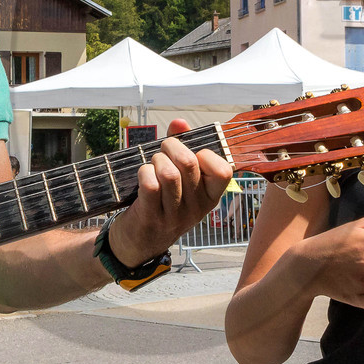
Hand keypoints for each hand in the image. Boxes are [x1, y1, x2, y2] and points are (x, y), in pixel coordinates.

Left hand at [106, 118, 232, 265]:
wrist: (139, 241)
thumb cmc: (161, 202)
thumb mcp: (179, 178)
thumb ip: (181, 146)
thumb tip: (180, 122)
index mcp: (209, 196)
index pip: (224, 170)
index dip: (205, 154)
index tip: (192, 154)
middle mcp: (197, 208)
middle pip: (189, 163)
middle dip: (171, 146)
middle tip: (162, 151)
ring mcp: (175, 215)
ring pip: (169, 174)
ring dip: (156, 160)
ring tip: (152, 164)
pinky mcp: (152, 218)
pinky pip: (151, 186)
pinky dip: (144, 173)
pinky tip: (142, 176)